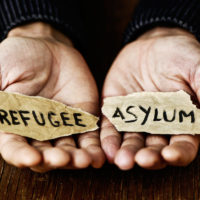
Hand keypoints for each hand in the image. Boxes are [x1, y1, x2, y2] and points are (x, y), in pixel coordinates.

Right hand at [0, 22, 104, 171]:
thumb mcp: (1, 72)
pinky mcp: (83, 118)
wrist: (49, 49)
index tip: (31, 158)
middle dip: (54, 159)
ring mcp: (63, 126)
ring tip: (85, 160)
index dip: (21, 155)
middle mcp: (39, 130)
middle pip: (46, 155)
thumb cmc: (19, 57)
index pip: (15, 147)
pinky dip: (94, 147)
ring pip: (70, 149)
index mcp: (16, 123)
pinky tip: (99, 156)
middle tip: (62, 158)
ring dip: (77, 158)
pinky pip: (89, 136)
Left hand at [101, 27, 199, 169]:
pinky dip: (109, 138)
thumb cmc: (179, 55)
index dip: (178, 153)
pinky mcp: (116, 111)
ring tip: (122, 160)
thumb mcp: (196, 67)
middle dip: (148, 156)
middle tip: (142, 160)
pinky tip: (107, 149)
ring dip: (127, 152)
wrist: (151, 45)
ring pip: (132, 141)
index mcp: (181, 120)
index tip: (170, 155)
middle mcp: (157, 125)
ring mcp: (135, 119)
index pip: (183, 145)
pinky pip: (111, 127)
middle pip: (154, 148)